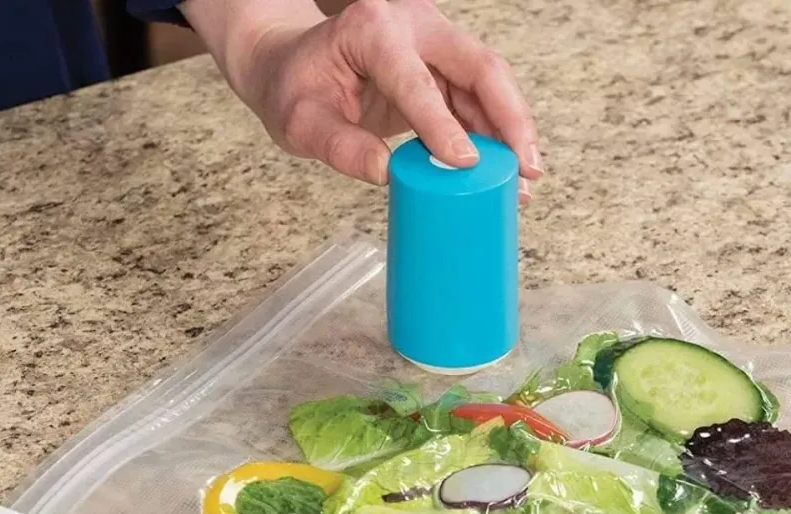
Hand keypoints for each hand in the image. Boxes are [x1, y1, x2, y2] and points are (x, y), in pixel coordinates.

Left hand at [181, 0, 541, 201]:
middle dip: (510, 119)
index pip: (418, 80)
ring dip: (511, 131)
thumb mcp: (300, 122)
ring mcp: (432, 44)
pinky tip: (508, 168)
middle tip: (528, 167)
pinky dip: (495, 135)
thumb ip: (339, 146)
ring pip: (488, 83)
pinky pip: (478, 100)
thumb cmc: (294, 89)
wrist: (293, 67)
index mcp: (373, 30)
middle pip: (480, 66)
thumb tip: (386, 173)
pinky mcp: (441, 69)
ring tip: (526, 179)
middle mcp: (412, 27)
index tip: (464, 164)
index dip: (443, 124)